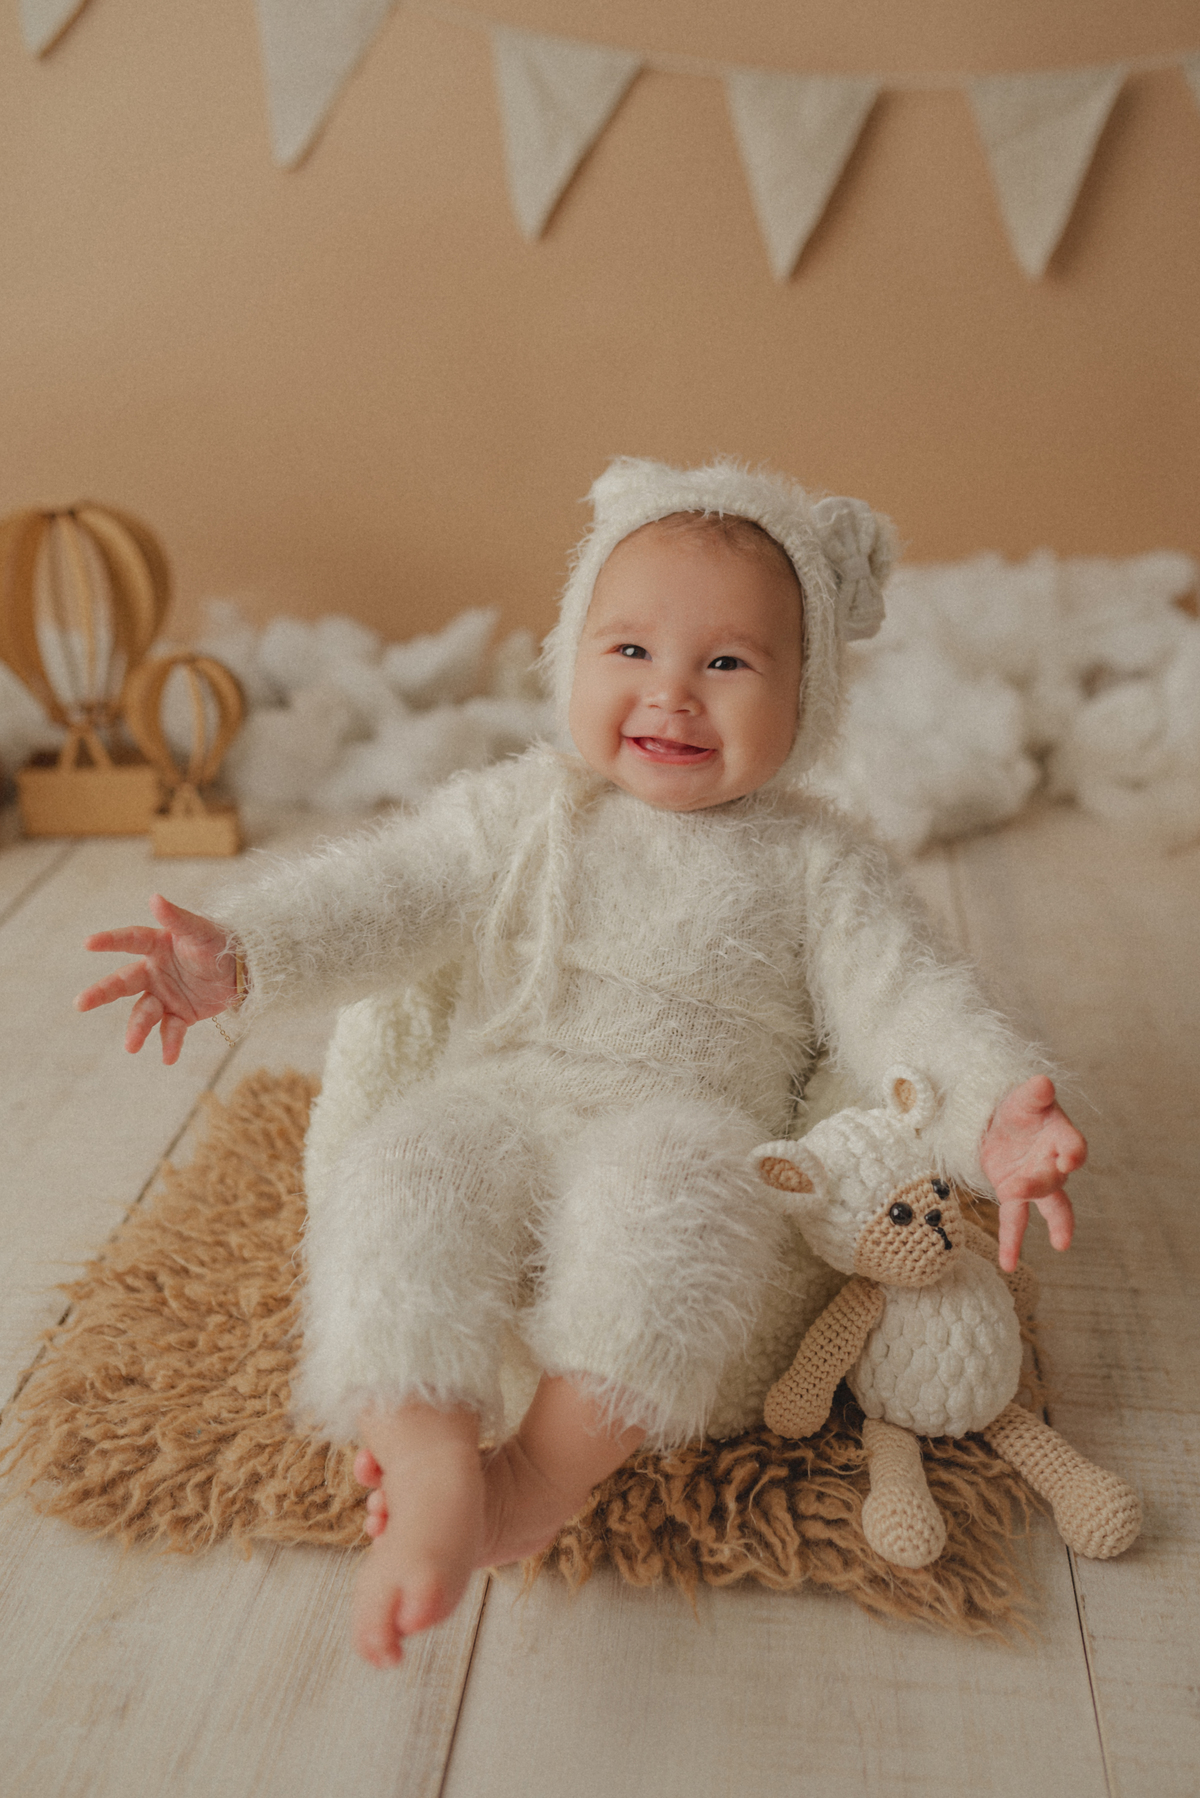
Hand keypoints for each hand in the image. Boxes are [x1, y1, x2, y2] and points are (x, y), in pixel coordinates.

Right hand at [75, 893, 238, 1064]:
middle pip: (123, 982)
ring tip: (131, 1047)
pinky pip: (171, 1030)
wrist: (246, 970)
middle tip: (80, 1003)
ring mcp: (165, 995)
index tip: (88, 943)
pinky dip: (170, 1043)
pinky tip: (168, 1058)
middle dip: (102, 993)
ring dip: (137, 1029)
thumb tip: (154, 898)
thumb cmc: (221, 943)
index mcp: (158, 945)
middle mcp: (155, 971)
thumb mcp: (201, 930)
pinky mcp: (180, 1014)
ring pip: (144, 1012)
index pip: (130, 941)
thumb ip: (177, 918)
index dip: (110, 941)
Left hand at [979, 1075, 1086, 1271]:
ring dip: (1053, 1223)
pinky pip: (1015, 1221)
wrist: (998, 1117)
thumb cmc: (1018, 1106)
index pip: (1073, 1145)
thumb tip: (1042, 1083)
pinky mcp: (1013, 1192)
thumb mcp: (1023, 1096)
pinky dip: (1012, 1242)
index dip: (1073, 1153)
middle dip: (1042, 1184)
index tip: (1069, 1159)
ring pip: (1047, 1204)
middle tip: (1022, 1188)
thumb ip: (1033, 1094)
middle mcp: (1053, 1162)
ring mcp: (1035, 1180)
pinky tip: (1009, 1264)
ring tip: (1062, 1243)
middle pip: (1054, 1177)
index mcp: (1060, 1136)